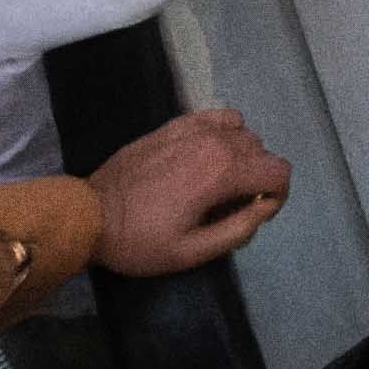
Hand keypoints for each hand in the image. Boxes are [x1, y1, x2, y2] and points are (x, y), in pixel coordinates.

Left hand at [90, 111, 290, 275]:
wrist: (89, 215)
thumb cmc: (140, 240)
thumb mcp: (192, 251)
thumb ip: (239, 229)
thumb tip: (266, 207)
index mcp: (223, 173)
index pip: (278, 172)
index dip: (277, 196)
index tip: (256, 214)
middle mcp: (216, 142)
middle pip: (262, 153)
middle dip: (257, 180)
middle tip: (231, 207)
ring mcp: (195, 128)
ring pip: (244, 134)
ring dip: (243, 157)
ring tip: (219, 182)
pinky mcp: (176, 124)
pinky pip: (220, 117)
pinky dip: (226, 133)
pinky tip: (208, 154)